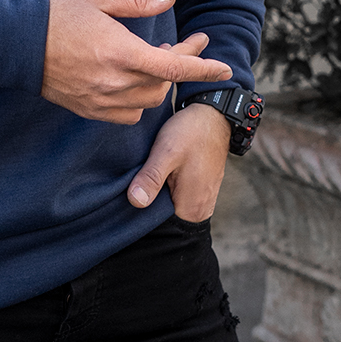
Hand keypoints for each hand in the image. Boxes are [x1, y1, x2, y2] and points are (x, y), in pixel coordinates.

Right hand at [40, 0, 231, 123]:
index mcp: (120, 52)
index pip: (173, 67)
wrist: (18, 46)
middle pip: (163, 84)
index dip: (202, 68)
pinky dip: (139, 100)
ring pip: (148, 101)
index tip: (224, 68)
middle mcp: (114, 81)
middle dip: (180, 66)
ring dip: (159, 83)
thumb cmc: (58, 15)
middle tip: (184, 45)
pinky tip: (134, 82)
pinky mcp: (90, 110)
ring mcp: (102, 100)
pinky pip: (128, 114)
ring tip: (156, 60)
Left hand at [127, 100, 230, 219]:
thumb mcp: (167, 152)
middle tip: (133, 183)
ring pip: (170, 206)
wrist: (213, 115)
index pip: (159, 226)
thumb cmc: (191, 132)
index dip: (141, 215)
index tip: (126, 198)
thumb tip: (135, 202)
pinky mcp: (200, 189)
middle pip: (164, 217)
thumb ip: (151, 178)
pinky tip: (156, 173)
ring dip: (156, 194)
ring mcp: (202, 200)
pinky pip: (177, 197)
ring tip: (144, 177)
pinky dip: (165, 188)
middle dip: (148, 204)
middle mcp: (200, 211)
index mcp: (191, 209)